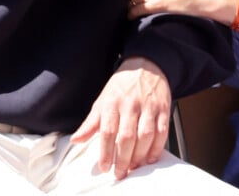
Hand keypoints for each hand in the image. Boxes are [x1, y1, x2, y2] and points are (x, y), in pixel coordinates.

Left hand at [71, 56, 170, 179]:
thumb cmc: (122, 86)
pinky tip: (150, 158)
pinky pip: (162, 132)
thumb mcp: (102, 100)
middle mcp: (131, 104)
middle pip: (126, 137)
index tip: (104, 167)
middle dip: (122, 159)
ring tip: (133, 167)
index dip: (105, 152)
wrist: (145, 65)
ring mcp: (148, 106)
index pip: (107, 131)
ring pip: (145, 137)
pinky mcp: (163, 109)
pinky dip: (157, 148)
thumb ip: (90, 123)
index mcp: (112, 102)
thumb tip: (75, 140)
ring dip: (139, 156)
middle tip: (119, 173)